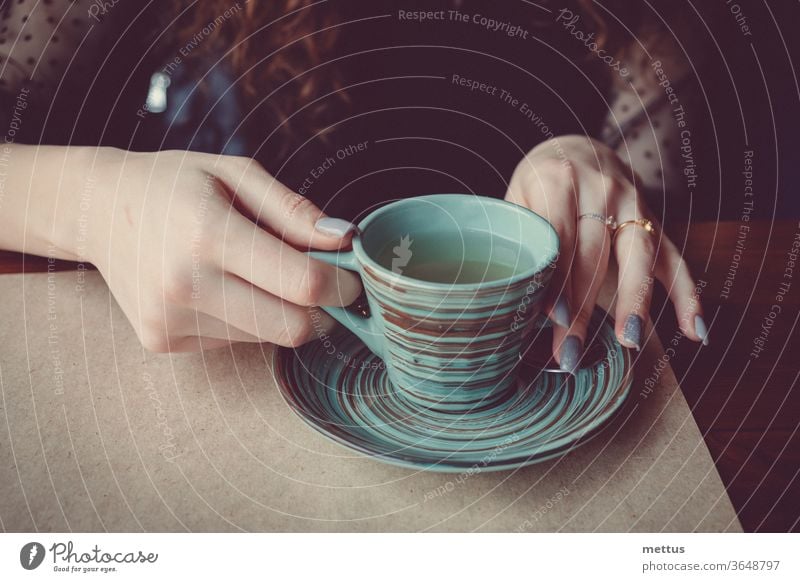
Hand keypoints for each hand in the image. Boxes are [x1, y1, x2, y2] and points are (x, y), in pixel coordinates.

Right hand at [84, 148, 360, 351]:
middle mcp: (185, 285)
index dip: (342, 286)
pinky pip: (235, 341)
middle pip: (292, 328)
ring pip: (267, 338)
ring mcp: (170, 320)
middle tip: (322, 285)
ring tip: (256, 274)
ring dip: (281, 312)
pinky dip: (246, 319)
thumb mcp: (235, 173)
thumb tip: (345, 241)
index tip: (351, 278)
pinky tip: (222, 288)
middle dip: (321, 312)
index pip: (302, 284)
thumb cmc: (174, 184)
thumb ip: (295, 210)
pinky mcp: (162, 341)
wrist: (96, 209)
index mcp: (209, 234)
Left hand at [505, 135, 706, 372]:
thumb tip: (511, 298)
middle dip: (584, 306)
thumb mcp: (518, 197)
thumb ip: (519, 237)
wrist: (577, 149)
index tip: (555, 317)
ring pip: (638, 256)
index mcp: (559, 179)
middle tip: (572, 350)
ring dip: (635, 301)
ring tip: (629, 341)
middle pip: (594, 253)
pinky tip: (694, 331)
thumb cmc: (539, 185)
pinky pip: (675, 260)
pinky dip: (688, 296)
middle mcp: (601, 188)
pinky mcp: (654, 223)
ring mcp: (633, 205)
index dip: (557, 278)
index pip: (559, 235)